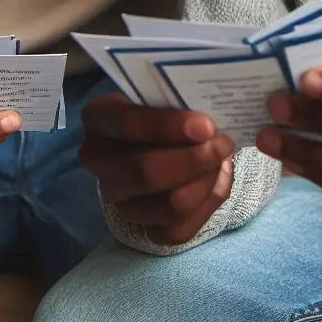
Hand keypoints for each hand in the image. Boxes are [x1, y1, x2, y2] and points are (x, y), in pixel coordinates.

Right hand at [80, 94, 235, 244]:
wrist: (164, 135)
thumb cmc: (165, 106)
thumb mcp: (164, 92)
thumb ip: (178, 98)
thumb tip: (210, 112)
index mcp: (98, 118)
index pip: (126, 124)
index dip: (167, 126)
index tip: (206, 126)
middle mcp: (98, 161)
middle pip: (146, 171)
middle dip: (194, 159)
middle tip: (223, 143)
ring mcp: (117, 198)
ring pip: (168, 204)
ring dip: (205, 181)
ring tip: (222, 159)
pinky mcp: (141, 226)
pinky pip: (178, 229)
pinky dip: (207, 205)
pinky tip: (218, 180)